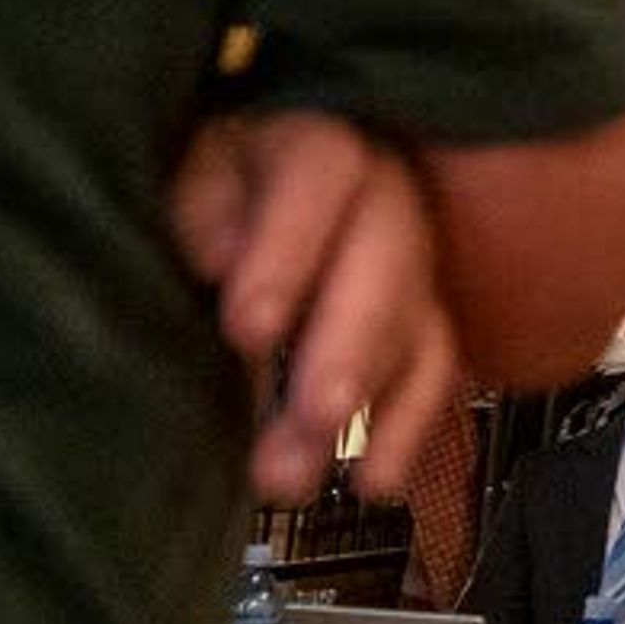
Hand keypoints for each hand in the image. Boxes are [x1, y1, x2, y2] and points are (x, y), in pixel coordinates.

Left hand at [168, 108, 463, 505]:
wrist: (249, 195)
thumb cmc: (215, 190)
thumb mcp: (189, 175)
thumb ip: (202, 208)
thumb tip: (221, 256)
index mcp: (315, 140)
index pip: (320, 176)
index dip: (289, 252)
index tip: (247, 329)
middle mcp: (386, 192)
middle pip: (387, 260)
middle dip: (349, 347)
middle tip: (315, 417)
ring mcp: (414, 260)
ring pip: (416, 324)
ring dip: (368, 407)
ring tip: (299, 476)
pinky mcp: (423, 321)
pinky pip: (436, 371)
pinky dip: (407, 430)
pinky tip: (373, 483)